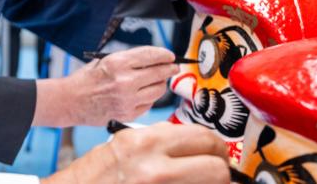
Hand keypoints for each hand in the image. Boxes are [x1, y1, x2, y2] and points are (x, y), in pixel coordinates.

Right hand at [33, 47, 177, 127]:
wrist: (71, 101)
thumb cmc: (86, 79)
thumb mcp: (105, 60)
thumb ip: (129, 60)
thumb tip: (154, 59)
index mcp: (118, 63)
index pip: (151, 56)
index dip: (165, 55)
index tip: (171, 56)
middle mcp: (125, 81)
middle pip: (159, 73)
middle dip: (170, 69)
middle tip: (174, 67)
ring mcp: (127, 100)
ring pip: (158, 90)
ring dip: (160, 84)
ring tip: (157, 80)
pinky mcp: (128, 114)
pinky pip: (149, 104)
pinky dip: (149, 98)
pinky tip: (142, 93)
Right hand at [42, 123, 228, 183]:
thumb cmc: (95, 175)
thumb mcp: (126, 144)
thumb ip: (161, 141)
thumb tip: (195, 144)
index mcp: (147, 142)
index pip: (203, 138)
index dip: (215, 147)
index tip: (216, 153)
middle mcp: (155, 167)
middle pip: (216, 166)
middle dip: (220, 169)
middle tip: (217, 171)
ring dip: (212, 183)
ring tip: (202, 181)